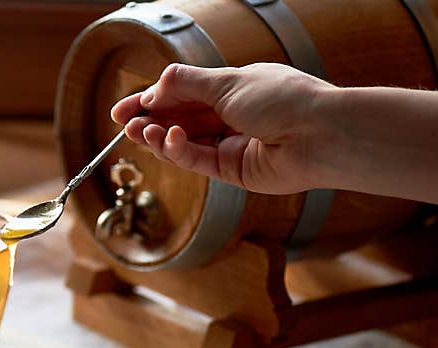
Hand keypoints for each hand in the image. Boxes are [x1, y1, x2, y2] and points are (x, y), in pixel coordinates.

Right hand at [111, 63, 335, 194]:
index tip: (123, 109)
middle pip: (179, 120)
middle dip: (150, 122)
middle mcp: (231, 116)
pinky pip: (197, 160)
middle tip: (125, 126)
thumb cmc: (284, 99)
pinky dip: (179, 151)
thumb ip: (186, 86)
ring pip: (184, 142)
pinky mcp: (232, 170)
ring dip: (159, 137)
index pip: (182, 94)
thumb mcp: (228, 82)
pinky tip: (169, 139)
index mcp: (232, 88)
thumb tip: (153, 88)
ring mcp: (231, 144)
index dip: (151, 101)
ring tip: (140, 133)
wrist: (320, 134)